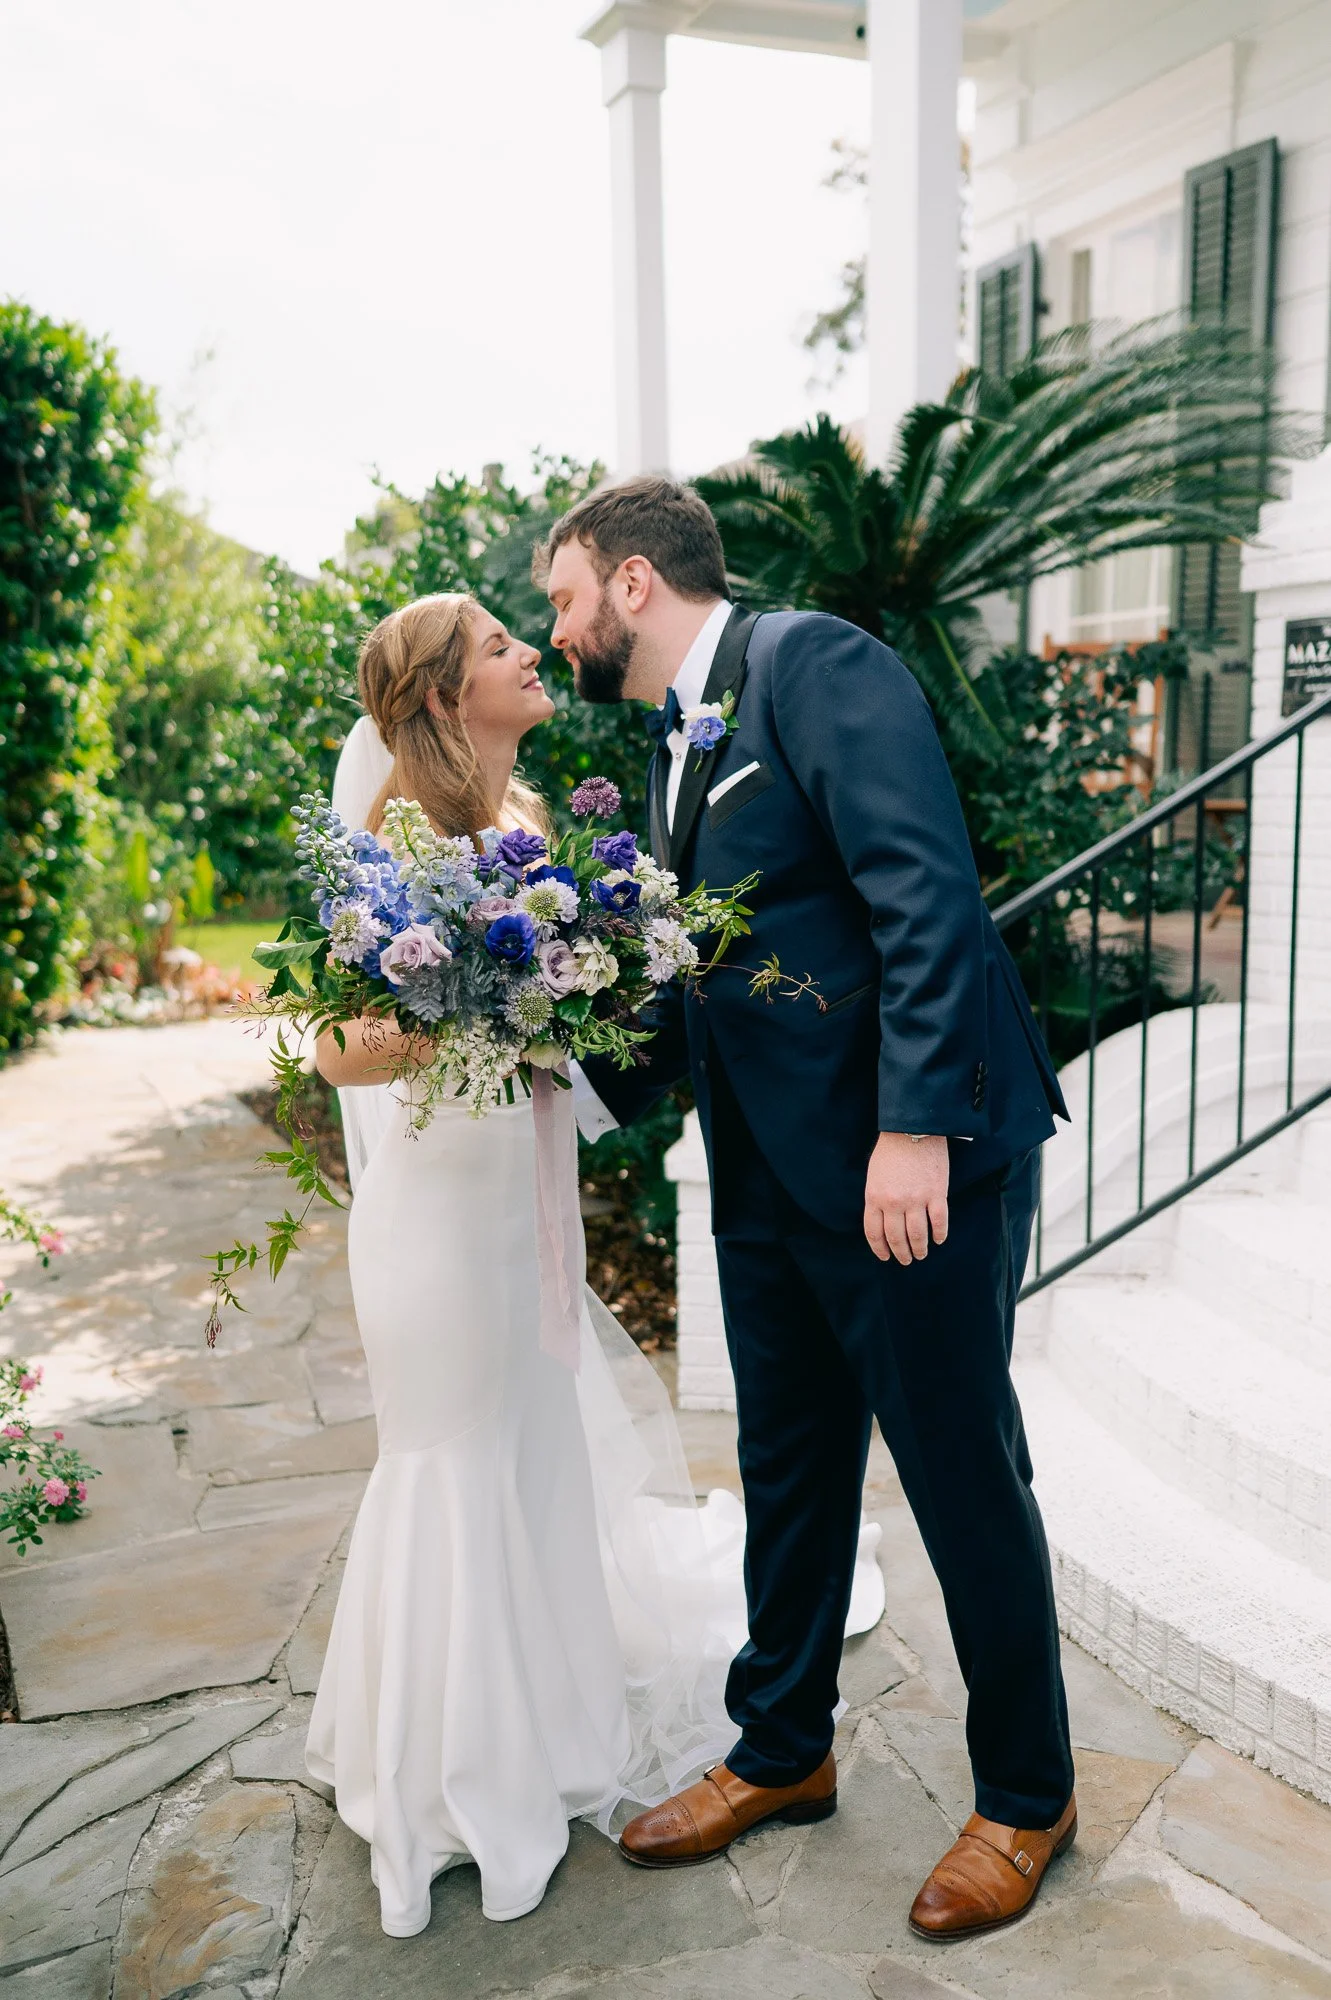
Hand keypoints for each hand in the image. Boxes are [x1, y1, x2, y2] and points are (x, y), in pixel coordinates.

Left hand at [864, 1132, 948, 1264]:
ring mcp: (916, 1200)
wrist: (912, 1130)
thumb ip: (876, 1199)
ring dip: (920, 1249)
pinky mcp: (937, 1194)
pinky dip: (940, 1234)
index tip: (886, 1257)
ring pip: (918, 1235)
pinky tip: (939, 1239)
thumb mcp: (874, 1176)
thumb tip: (883, 1222)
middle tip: (906, 1260)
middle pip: (896, 1238)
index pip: (874, 1233)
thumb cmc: (891, 1151)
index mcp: (874, 1198)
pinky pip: (939, 1222)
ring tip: (922, 1254)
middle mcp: (894, 1203)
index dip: (880, 1249)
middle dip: (901, 1253)